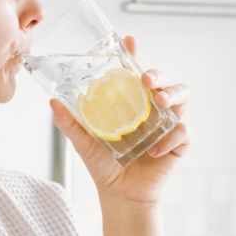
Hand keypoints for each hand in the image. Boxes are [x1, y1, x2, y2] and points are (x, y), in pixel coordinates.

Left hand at [49, 35, 189, 206]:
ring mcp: (167, 124)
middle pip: (164, 81)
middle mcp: (151, 109)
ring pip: (183, 97)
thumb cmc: (104, 165)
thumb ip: (70, 123)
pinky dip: (170, 139)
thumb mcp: (83, 142)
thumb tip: (52, 102)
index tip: (128, 39)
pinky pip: (183, 132)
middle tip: (146, 79)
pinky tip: (153, 150)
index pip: (134, 74)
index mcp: (130, 104)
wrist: (119, 195)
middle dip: (159, 74)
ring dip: (174, 94)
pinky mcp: (178, 144)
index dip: (133, 55)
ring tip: (160, 101)